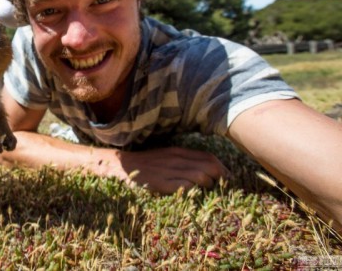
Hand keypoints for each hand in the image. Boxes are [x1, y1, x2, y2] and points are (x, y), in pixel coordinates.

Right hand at [109, 146, 229, 192]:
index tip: (228, 179)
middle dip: (221, 178)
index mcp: (179, 152)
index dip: (223, 169)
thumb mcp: (165, 157)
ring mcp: (170, 171)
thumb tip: (204, 171)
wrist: (120, 166)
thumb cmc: (145, 164)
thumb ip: (183, 161)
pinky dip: (193, 192)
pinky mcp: (162, 183)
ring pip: (201, 177)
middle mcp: (177, 159)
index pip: (210, 158)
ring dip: (209, 186)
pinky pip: (185, 187)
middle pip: (210, 167)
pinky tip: (193, 195)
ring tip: (208, 194)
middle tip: (224, 189)